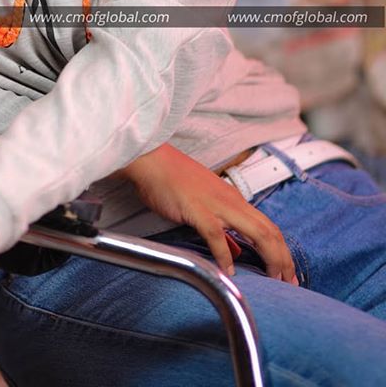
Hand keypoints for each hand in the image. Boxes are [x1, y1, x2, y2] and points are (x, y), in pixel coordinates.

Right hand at [115, 145, 298, 284]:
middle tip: (290, 282)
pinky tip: (227, 270)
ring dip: (270, 257)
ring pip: (256, 232)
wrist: (153, 161)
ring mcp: (216, 205)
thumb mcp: (205, 203)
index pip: (269, 227)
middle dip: (284, 259)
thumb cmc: (174, 181)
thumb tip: (236, 252)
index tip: (288, 273)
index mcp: (234, 200)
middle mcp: (232, 202)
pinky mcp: (197, 210)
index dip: (283, 251)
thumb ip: (223, 229)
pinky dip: (224, 254)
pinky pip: (216, 235)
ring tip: (274, 279)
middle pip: (270, 232)